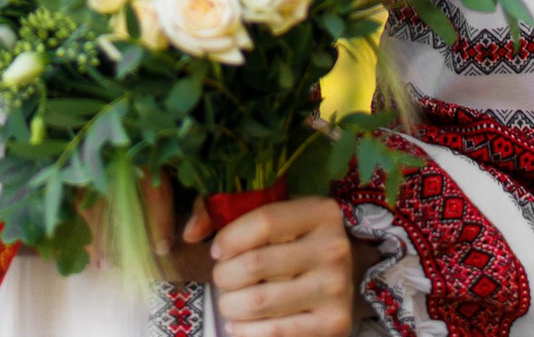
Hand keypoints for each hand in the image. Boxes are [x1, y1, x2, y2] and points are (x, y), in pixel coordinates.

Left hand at [193, 198, 356, 336]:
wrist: (342, 277)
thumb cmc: (294, 241)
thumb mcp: (272, 213)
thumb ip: (226, 209)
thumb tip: (190, 232)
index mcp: (321, 212)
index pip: (264, 221)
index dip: (230, 237)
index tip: (216, 251)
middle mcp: (334, 248)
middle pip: (256, 264)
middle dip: (224, 276)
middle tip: (221, 279)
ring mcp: (336, 289)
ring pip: (259, 301)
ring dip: (230, 305)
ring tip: (228, 301)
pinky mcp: (334, 325)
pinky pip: (275, 331)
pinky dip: (246, 331)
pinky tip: (238, 324)